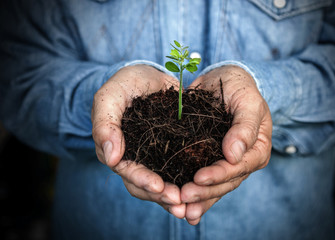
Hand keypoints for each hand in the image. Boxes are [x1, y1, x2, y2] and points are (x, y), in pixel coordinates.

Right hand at [91, 65, 185, 217]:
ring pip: (161, 183)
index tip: (158, 186)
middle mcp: (135, 157)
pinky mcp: (172, 151)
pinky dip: (187, 182)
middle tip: (179, 201)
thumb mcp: (110, 96)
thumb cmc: (126, 83)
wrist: (150, 76)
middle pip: (144, 184)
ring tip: (190, 205)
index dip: (141, 180)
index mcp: (116, 148)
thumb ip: (105, 124)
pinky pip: (178, 170)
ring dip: (174, 196)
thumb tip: (111, 159)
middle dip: (160, 194)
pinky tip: (201, 190)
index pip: (126, 170)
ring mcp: (153, 156)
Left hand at [182, 65, 272, 224]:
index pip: (238, 167)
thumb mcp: (247, 101)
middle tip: (183, 198)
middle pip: (225, 183)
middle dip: (204, 192)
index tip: (199, 178)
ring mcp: (223, 162)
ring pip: (212, 186)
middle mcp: (241, 161)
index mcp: (256, 150)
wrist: (224, 79)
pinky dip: (191, 190)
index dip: (219, 175)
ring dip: (197, 199)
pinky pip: (200, 178)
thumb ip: (245, 127)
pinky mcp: (206, 158)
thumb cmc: (239, 87)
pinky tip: (178, 204)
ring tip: (179, 211)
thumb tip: (234, 156)